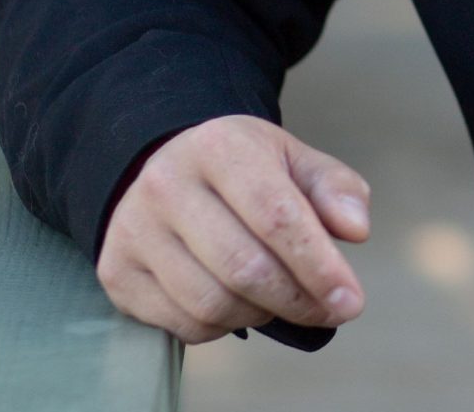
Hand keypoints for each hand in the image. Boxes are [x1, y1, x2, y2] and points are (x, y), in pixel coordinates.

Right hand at [96, 114, 369, 343]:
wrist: (164, 163)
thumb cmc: (242, 167)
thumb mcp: (291, 158)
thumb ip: (333, 188)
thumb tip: (356, 228)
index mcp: (220, 146)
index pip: (276, 215)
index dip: (318, 265)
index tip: (351, 300)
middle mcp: (168, 185)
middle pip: (244, 267)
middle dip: (297, 299)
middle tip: (330, 310)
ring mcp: (134, 230)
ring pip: (212, 303)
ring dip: (262, 314)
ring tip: (283, 299)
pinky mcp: (117, 272)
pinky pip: (182, 324)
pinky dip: (224, 327)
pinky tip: (241, 304)